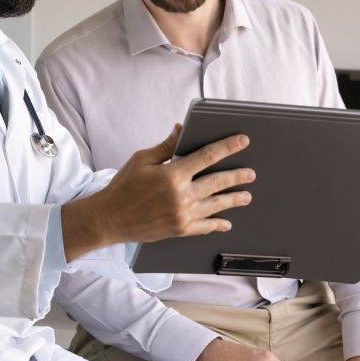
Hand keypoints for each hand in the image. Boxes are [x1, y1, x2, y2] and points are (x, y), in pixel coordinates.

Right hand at [62, 124, 253, 259]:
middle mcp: (181, 195)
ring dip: (233, 200)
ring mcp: (182, 215)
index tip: (242, 141)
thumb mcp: (142, 160)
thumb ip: (165, 147)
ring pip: (216, 205)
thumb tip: (180, 130)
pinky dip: (218, 224)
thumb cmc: (123, 187)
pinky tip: (227, 222)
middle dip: (236, 176)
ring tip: (246, 196)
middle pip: (217, 182)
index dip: (227, 147)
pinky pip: (205, 227)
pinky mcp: (179, 230)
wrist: (109, 218)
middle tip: (250, 173)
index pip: (207, 156)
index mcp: (172, 174)